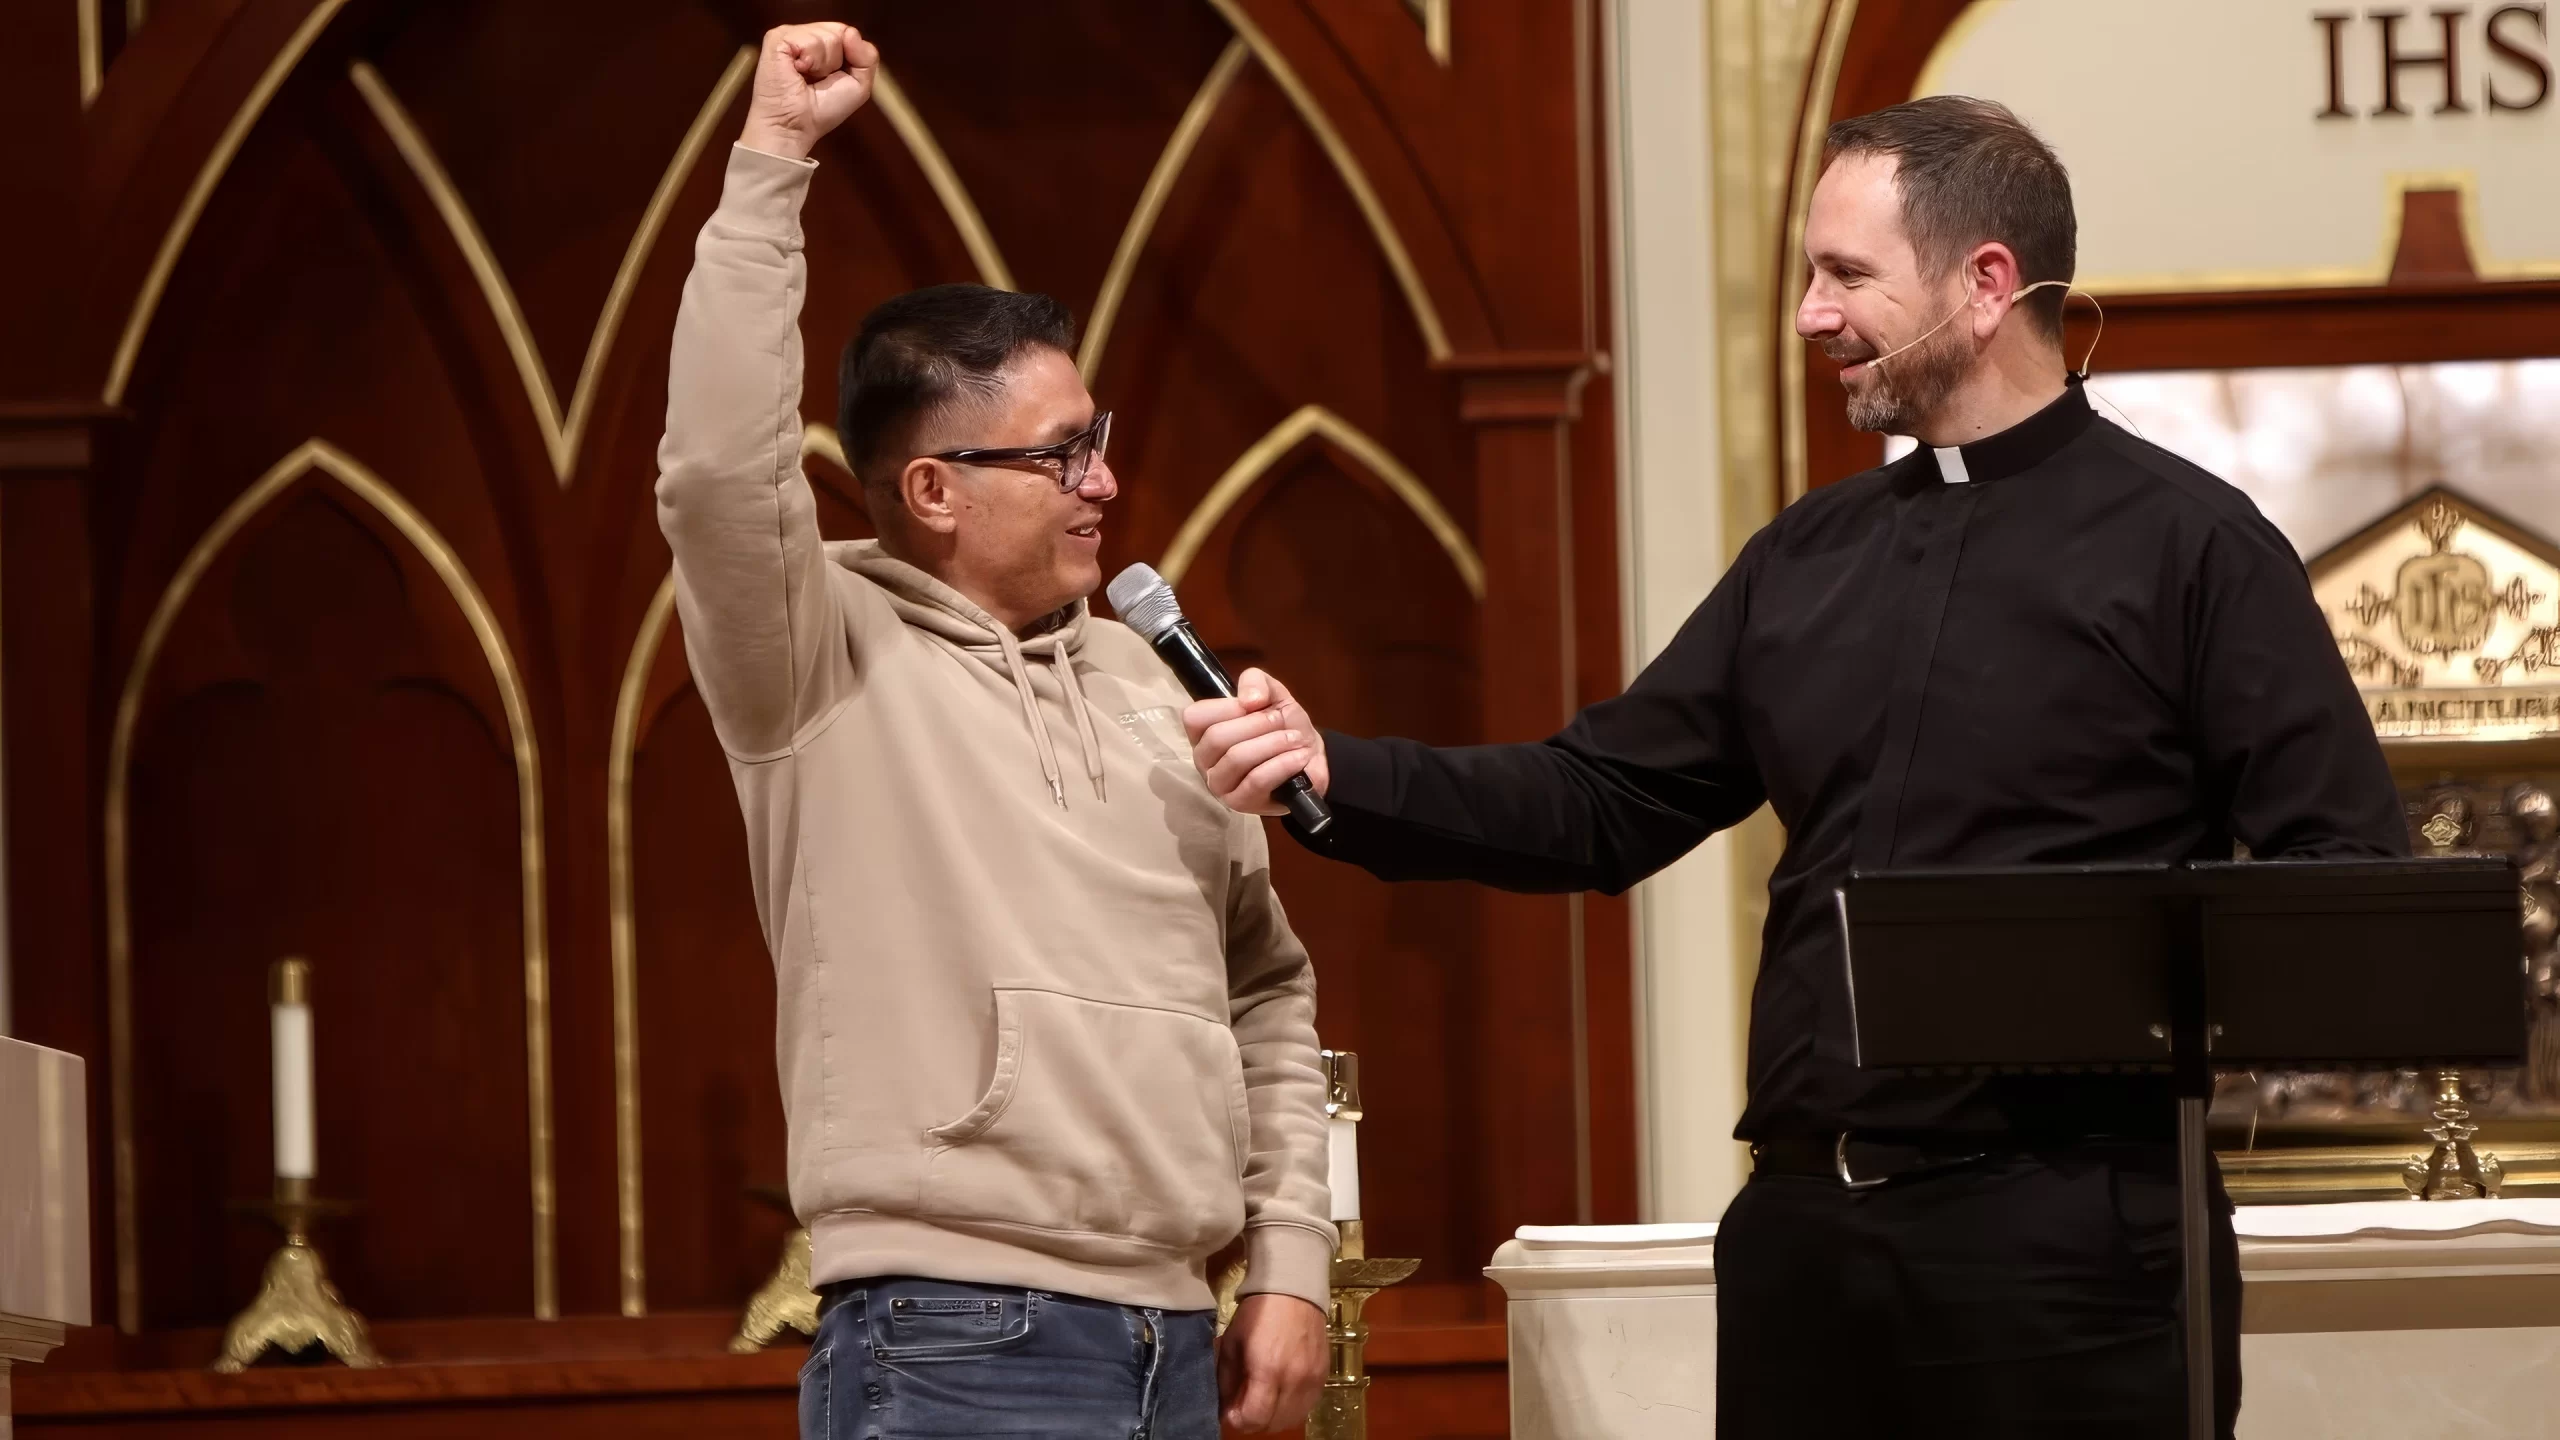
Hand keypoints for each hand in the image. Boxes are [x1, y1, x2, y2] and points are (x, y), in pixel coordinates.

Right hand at [739, 23, 877, 160]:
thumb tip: (851, 32)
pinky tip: (797, 72)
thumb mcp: (859, 85)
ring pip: (827, 36)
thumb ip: (867, 57)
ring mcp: (789, 34)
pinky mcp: (777, 38)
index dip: (850, 58)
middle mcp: (805, 35)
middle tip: (817, 80)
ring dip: (822, 65)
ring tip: (805, 77)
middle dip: (836, 62)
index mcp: (821, 42)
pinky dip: (810, 61)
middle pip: (840, 32)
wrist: (795, 126)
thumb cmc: (822, 110)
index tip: (833, 79)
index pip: (848, 33)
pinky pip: (809, 40)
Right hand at [1184, 669, 1328, 815]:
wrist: (1309, 757)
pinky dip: (1282, 764)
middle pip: (1217, 737)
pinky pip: (1257, 780)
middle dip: (1257, 724)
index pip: (1195, 717)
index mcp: (1202, 732)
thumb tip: (1249, 700)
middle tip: (1281, 721)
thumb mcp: (1272, 693)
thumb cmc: (1281, 726)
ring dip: (1273, 743)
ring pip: (1237, 758)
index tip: (1255, 704)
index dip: (1227, 706)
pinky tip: (1299, 757)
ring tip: (1294, 739)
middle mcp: (1203, 760)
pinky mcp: (1240, 803)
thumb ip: (1256, 682)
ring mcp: (1219, 785)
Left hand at [1218, 1292, 1327, 1433]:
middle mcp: (1294, 1380)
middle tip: (1243, 1409)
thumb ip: (1227, 1381)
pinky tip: (1281, 1395)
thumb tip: (1226, 1410)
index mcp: (1268, 1370)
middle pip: (1274, 1424)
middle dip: (1254, 1422)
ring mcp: (1313, 1379)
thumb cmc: (1257, 1314)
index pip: (1255, 1418)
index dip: (1238, 1422)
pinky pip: (1308, 1406)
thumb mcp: (1231, 1343)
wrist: (1294, 1290)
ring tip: (1262, 1404)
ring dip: (1274, 1419)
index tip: (1229, 1414)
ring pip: (1293, 1419)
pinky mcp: (1324, 1376)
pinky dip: (1292, 1408)